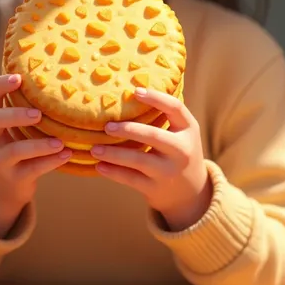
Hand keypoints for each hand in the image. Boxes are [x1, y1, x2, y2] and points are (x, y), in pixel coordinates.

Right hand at [0, 74, 71, 237]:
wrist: (0, 188)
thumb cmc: (12, 146)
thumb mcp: (9, 128)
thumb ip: (22, 108)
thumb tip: (54, 76)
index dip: (2, 84)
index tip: (19, 78)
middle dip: (17, 114)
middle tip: (39, 114)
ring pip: (15, 150)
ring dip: (40, 145)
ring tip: (61, 142)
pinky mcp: (13, 179)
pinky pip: (32, 170)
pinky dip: (51, 162)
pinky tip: (67, 155)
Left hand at [91, 88, 212, 231]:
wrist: (190, 193)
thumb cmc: (178, 152)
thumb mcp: (181, 133)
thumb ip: (164, 116)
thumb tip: (127, 93)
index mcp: (188, 129)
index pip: (175, 108)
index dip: (156, 98)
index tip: (135, 91)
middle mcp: (182, 150)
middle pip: (153, 135)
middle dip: (128, 129)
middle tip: (106, 126)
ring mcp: (169, 171)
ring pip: (138, 160)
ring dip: (113, 153)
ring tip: (94, 149)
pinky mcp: (156, 189)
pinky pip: (131, 179)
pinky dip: (113, 172)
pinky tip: (99, 166)